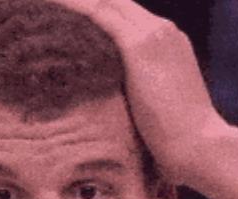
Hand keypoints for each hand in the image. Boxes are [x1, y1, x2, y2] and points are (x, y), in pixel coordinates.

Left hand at [52, 0, 228, 183]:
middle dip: (82, 0)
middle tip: (46, 3)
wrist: (198, 146)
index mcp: (164, 43)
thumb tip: (115, 107)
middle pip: (114, 1)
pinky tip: (51, 5)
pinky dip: (75, 7)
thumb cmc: (175, 138)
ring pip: (105, 2)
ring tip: (40, 1)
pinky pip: (100, 14)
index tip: (66, 13)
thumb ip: (135, 93)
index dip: (95, 10)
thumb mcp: (153, 106)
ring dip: (73, 0)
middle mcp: (160, 30)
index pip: (124, 16)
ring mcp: (152, 34)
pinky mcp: (140, 46)